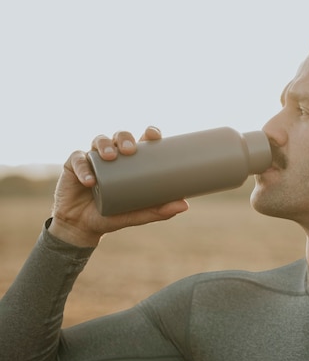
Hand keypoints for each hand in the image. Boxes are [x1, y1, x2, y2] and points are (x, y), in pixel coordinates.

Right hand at [49, 127, 188, 246]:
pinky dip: (84, 168)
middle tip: (130, 150)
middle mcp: (112, 156)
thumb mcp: (136, 215)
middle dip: (125, 138)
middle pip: (119, 136)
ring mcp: (92, 159)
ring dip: (104, 145)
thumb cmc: (111, 215)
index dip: (148, 133)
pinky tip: (90, 179)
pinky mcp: (72, 165)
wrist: (82, 227)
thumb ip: (157, 210)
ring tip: (110, 158)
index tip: (155, 135)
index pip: (140, 141)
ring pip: (98, 141)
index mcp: (129, 163)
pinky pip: (78, 160)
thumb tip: (184, 205)